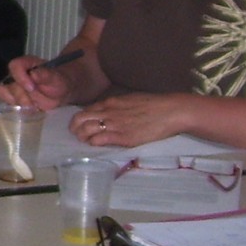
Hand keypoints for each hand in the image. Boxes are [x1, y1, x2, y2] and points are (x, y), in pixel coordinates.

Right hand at [0, 54, 68, 110]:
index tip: (31, 88)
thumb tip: (33, 74)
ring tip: (33, 106)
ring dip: (19, 103)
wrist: (60, 92)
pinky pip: (7, 102)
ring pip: (4, 93)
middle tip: (35, 103)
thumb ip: (45, 75)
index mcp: (27, 64)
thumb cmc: (58, 82)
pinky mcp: (13, 97)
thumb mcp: (56, 78)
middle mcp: (17, 74)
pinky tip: (30, 109)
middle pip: (9, 84)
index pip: (15, 66)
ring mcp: (13, 86)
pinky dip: (17, 108)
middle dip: (22, 96)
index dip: (20, 78)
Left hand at [73, 92, 190, 148]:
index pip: (86, 110)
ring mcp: (114, 124)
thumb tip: (110, 113)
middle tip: (77, 134)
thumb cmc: (154, 105)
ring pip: (85, 130)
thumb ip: (118, 106)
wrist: (170, 111)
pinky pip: (99, 140)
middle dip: (75, 127)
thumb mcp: (131, 100)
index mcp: (111, 102)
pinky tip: (95, 145)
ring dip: (82, 137)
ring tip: (85, 141)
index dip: (80, 119)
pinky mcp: (122, 137)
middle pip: (80, 119)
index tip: (80, 125)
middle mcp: (108, 112)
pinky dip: (93, 143)